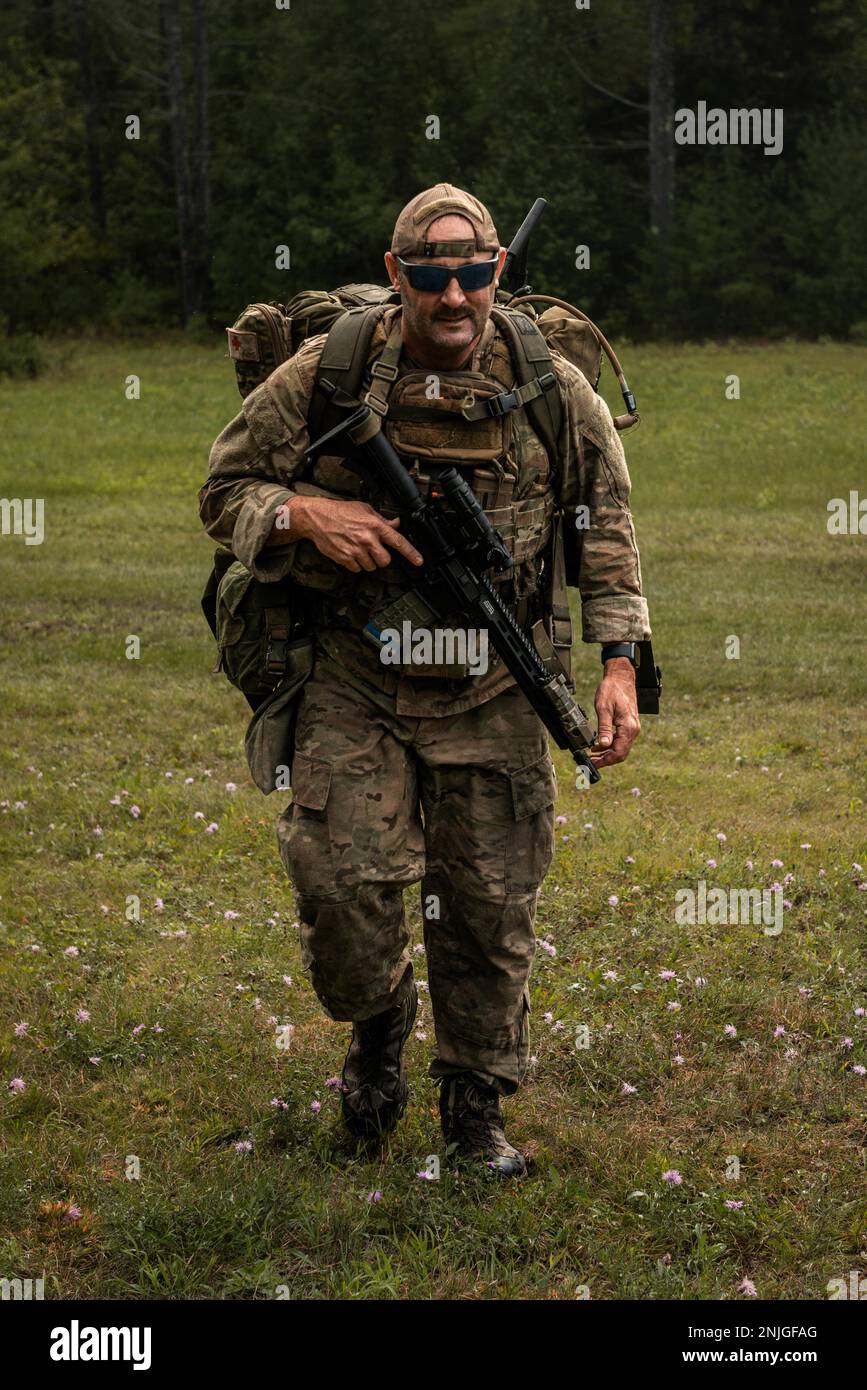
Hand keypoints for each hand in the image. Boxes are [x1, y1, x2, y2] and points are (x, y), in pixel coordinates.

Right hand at [269, 496, 423, 572]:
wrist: (316, 517)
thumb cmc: (339, 511)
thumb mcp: (364, 509)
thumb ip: (381, 520)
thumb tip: (395, 524)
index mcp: (374, 525)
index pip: (398, 541)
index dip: (411, 553)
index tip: (419, 561)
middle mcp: (367, 539)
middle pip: (385, 561)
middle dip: (382, 558)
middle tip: (374, 551)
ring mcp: (355, 550)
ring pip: (371, 566)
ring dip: (367, 561)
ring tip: (358, 548)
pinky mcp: (345, 559)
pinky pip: (357, 569)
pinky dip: (355, 564)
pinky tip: (349, 552)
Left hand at [590, 656, 640, 766]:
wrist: (621, 678)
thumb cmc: (612, 689)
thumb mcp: (604, 708)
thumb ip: (604, 728)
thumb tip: (604, 745)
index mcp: (628, 727)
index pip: (619, 752)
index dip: (605, 761)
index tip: (593, 764)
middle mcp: (633, 730)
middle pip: (621, 754)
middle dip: (605, 760)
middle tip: (590, 762)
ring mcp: (632, 728)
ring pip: (621, 748)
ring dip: (607, 754)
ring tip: (592, 755)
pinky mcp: (629, 726)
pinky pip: (621, 741)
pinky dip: (610, 746)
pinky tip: (598, 746)